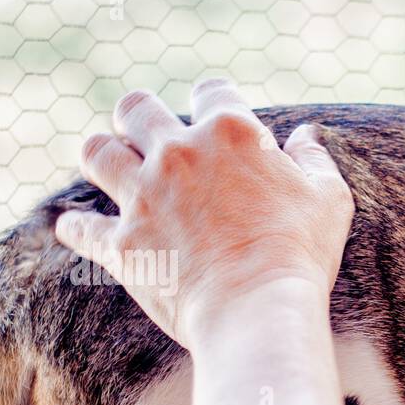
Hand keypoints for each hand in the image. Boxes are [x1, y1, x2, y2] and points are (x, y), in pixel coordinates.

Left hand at [55, 78, 352, 346]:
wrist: (259, 312)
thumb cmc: (301, 254)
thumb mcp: (329, 200)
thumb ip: (314, 159)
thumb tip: (305, 135)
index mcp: (232, 133)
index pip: (212, 92)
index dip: (215, 102)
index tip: (217, 118)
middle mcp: (178, 154)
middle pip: (136, 109)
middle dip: (138, 117)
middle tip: (145, 134)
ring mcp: (143, 197)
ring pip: (95, 152)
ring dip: (102, 155)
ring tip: (111, 167)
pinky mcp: (121, 243)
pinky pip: (80, 228)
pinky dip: (77, 229)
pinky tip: (75, 229)